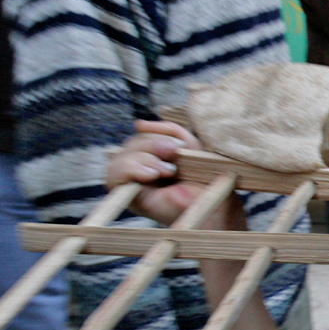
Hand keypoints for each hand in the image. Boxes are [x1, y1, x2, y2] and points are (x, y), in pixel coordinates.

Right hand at [107, 120, 240, 227]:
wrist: (215, 205)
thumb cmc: (207, 179)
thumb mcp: (190, 146)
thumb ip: (169, 131)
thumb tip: (138, 124)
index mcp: (155, 157)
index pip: (141, 136)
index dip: (154, 135)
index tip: (179, 145)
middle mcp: (141, 170)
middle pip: (130, 144)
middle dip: (152, 144)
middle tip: (174, 153)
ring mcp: (133, 183)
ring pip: (120, 156)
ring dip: (144, 157)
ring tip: (168, 170)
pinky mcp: (130, 197)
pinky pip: (113, 176)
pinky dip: (131, 170)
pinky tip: (152, 175)